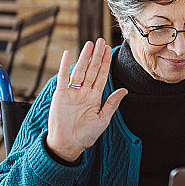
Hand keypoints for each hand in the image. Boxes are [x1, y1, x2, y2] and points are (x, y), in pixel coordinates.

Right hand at [46, 39, 127, 161]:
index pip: (101, 76)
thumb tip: (124, 90)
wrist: (67, 144)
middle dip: (97, 56)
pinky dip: (65, 66)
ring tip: (89, 44)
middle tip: (101, 41)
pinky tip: (68, 54)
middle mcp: (84, 92)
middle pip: (92, 70)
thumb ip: (112, 104)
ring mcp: (72, 92)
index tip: (109, 50)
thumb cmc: (85, 135)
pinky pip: (63, 78)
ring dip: (84, 57)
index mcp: (95, 97)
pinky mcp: (60, 95)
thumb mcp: (103, 119)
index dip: (105, 63)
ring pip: (79, 71)